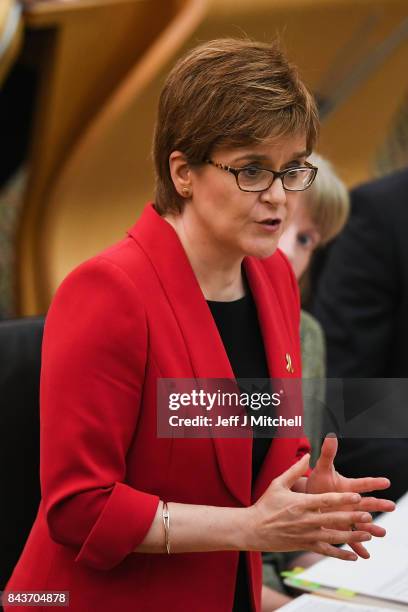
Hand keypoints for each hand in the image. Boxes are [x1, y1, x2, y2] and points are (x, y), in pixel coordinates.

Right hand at [247, 453, 374, 560]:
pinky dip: (340, 554)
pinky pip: (325, 551)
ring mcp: (305, 535)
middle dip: (351, 518)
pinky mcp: (304, 545)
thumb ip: (295, 470)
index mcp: (300, 503)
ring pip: (332, 537)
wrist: (253, 529)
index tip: (357, 496)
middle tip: (368, 515)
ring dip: (351, 536)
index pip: (325, 500)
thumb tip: (307, 455)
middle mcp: (304, 520)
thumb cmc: (265, 504)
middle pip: (332, 519)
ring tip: (367, 534)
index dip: (342, 499)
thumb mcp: (277, 483)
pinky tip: (353, 555)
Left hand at [306, 434, 395, 557]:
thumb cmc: (318, 483)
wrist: (309, 499)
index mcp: (348, 487)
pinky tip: (365, 555)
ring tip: (381, 533)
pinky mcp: (341, 528)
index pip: (362, 483)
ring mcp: (348, 516)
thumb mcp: (321, 468)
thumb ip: (328, 454)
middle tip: (391, 505)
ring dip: (372, 528)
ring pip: (362, 522)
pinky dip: (358, 546)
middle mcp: (351, 502)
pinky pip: (351, 538)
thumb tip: (331, 435)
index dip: (373, 482)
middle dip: (378, 504)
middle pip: (367, 503)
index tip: (386, 481)